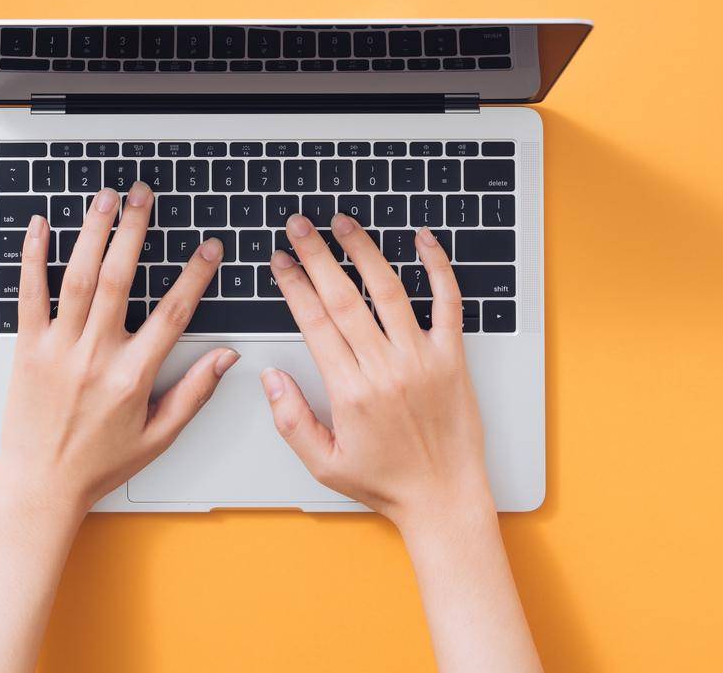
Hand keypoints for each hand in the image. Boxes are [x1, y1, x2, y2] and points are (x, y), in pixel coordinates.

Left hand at [0, 183, 238, 533]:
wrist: (40, 488)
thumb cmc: (98, 464)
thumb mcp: (158, 436)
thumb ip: (194, 392)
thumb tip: (227, 357)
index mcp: (132, 377)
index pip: (173, 314)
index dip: (195, 276)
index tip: (209, 247)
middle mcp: (96, 356)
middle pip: (119, 278)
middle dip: (134, 229)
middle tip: (142, 194)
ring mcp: (58, 350)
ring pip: (78, 278)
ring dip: (92, 232)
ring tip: (104, 197)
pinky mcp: (27, 350)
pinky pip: (30, 295)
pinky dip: (33, 258)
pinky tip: (39, 226)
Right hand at [261, 213, 491, 529]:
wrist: (445, 501)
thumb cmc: (387, 484)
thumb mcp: (324, 463)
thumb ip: (291, 419)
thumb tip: (269, 377)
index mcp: (350, 392)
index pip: (314, 322)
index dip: (293, 285)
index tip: (279, 260)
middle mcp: (385, 369)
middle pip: (344, 297)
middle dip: (317, 255)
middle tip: (299, 225)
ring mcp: (422, 359)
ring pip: (389, 290)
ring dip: (363, 250)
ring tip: (343, 222)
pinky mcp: (453, 357)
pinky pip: (448, 303)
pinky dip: (437, 267)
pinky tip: (422, 239)